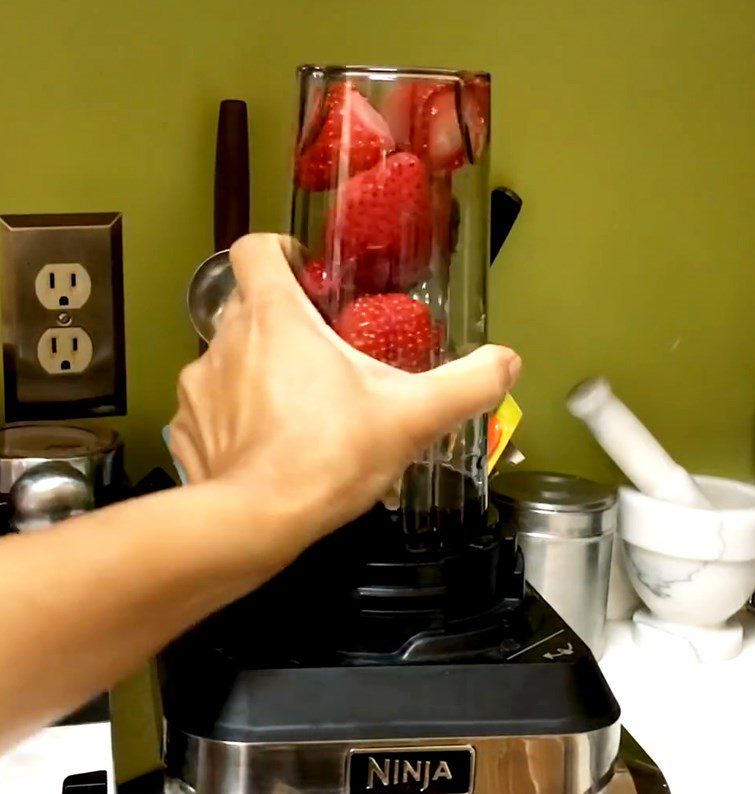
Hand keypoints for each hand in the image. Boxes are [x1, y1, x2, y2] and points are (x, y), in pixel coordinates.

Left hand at [169, 233, 519, 556]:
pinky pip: (210, 408)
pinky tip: (265, 446)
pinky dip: (235, 417)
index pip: (254, 249)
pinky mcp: (185, 430)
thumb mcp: (411, 417)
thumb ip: (466, 384)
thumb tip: (508, 362)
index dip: (279, 252)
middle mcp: (225, 341)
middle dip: (283, 323)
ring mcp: (198, 387)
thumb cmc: (330, 456)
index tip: (305, 274)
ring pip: (229, 359)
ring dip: (258, 372)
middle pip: (247, 306)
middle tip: (322, 353)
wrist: (257, 522)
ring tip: (298, 408)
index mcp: (274, 317)